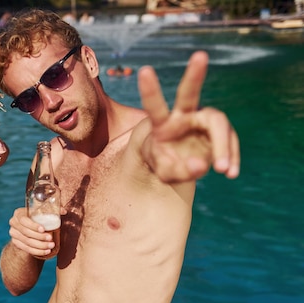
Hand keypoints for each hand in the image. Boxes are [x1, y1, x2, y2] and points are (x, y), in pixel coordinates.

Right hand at [8, 208, 56, 258]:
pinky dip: (37, 251)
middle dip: (39, 237)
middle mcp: (13, 223)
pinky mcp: (15, 243)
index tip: (43, 229)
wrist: (28, 227)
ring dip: (40, 245)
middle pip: (26, 232)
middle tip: (51, 239)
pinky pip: (26, 249)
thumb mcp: (42, 212)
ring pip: (27, 242)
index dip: (33, 226)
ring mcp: (13, 234)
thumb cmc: (37, 217)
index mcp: (19, 213)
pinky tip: (46, 252)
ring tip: (51, 246)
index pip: (24, 220)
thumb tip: (65, 211)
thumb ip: (53, 210)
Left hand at [138, 50, 239, 181]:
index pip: (155, 106)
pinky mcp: (220, 129)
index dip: (150, 90)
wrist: (179, 163)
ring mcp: (204, 120)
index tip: (144, 70)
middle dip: (194, 74)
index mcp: (162, 124)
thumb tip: (201, 164)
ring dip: (223, 147)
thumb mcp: (165, 172)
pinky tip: (230, 174)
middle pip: (189, 93)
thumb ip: (177, 170)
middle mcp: (184, 115)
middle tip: (199, 55)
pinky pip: (230, 140)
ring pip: (218, 124)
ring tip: (222, 170)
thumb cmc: (165, 163)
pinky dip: (231, 157)